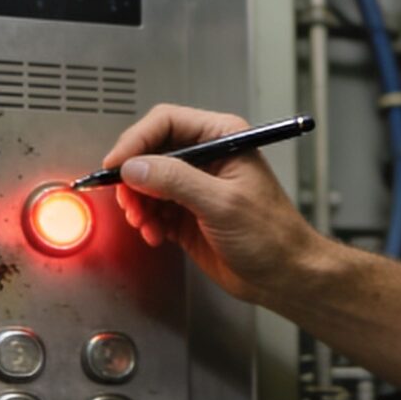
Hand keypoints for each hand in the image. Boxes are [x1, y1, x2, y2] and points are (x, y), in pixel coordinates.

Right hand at [99, 103, 322, 306]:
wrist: (284, 276)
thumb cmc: (273, 236)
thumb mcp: (222, 204)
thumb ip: (176, 181)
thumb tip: (135, 166)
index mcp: (222, 138)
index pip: (165, 123)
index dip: (136, 141)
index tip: (116, 164)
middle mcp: (206, 157)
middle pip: (150, 151)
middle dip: (133, 178)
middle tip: (128, 201)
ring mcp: (195, 186)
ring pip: (146, 182)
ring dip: (138, 204)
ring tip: (144, 222)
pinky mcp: (186, 213)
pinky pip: (152, 208)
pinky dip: (147, 222)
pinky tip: (156, 235)